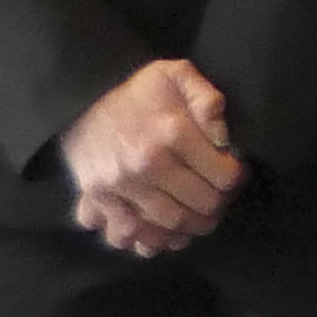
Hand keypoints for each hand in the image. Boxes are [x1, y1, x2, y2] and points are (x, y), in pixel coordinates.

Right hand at [61, 57, 244, 257]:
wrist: (81, 97)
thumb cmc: (138, 90)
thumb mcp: (178, 75)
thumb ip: (207, 98)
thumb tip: (224, 136)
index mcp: (172, 132)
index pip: (223, 175)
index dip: (235, 177)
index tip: (234, 174)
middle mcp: (147, 163)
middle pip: (200, 205)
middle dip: (218, 206)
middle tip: (220, 199)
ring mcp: (121, 185)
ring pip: (169, 225)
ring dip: (192, 228)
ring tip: (199, 219)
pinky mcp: (99, 199)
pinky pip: (128, 235)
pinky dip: (149, 241)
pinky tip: (163, 234)